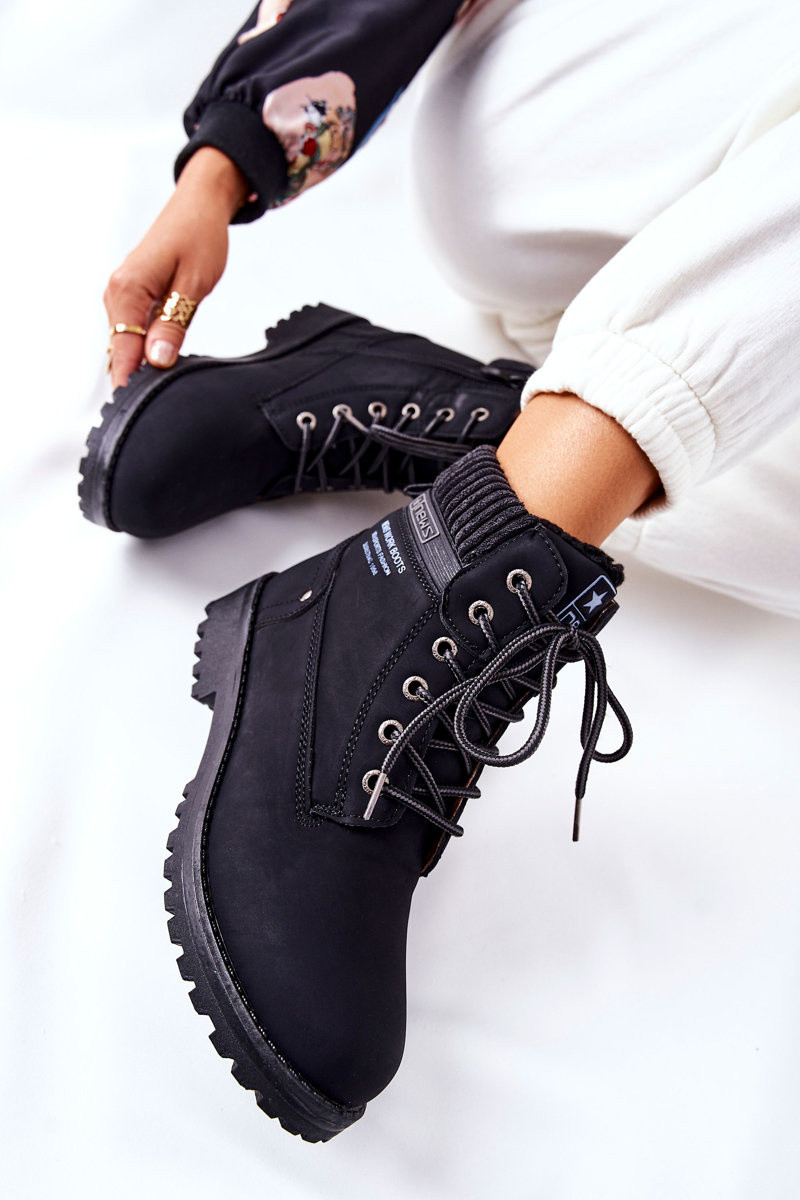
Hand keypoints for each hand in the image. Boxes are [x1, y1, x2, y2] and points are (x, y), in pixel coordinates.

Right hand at [104, 147, 249, 388]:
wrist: (198, 205)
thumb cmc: (200, 236)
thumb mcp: (194, 284)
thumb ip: (173, 324)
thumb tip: (157, 361)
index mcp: (128, 289)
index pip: (124, 350)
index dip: (132, 384)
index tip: (140, 413)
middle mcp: (116, 293)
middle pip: (121, 351)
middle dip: (136, 380)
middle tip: (157, 412)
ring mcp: (121, 295)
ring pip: (126, 344)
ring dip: (140, 366)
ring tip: (160, 395)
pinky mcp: (131, 297)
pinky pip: (132, 332)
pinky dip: (144, 349)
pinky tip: (160, 364)